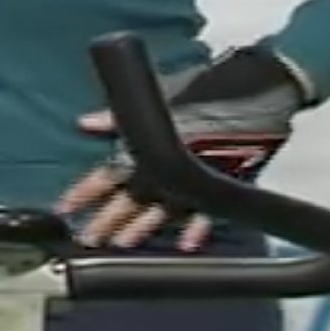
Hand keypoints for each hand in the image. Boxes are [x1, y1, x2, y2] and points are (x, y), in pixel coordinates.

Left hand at [56, 44, 308, 250]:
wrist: (264, 87)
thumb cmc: (214, 85)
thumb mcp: (165, 92)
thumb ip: (123, 113)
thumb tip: (86, 123)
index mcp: (156, 138)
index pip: (112, 169)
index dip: (87, 190)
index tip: (64, 207)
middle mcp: (174, 160)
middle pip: (135, 196)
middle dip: (109, 218)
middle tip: (87, 236)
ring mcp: (200, 174)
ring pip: (165, 209)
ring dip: (143, 227)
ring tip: (122, 243)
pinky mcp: (226, 180)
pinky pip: (210, 211)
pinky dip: (198, 228)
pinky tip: (186, 245)